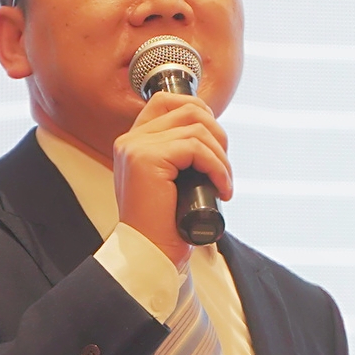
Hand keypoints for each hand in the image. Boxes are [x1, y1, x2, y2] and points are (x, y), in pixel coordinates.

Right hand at [111, 91, 231, 262]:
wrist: (150, 254)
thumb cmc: (164, 226)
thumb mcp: (171, 182)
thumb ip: (178, 156)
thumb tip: (213, 135)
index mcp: (133, 143)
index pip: (166, 101)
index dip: (199, 111)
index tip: (216, 142)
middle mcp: (130, 140)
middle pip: (187, 109)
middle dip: (217, 133)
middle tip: (223, 165)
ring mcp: (136, 147)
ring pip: (197, 129)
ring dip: (221, 157)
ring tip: (224, 183)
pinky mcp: (147, 158)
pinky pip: (196, 148)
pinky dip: (217, 167)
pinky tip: (222, 189)